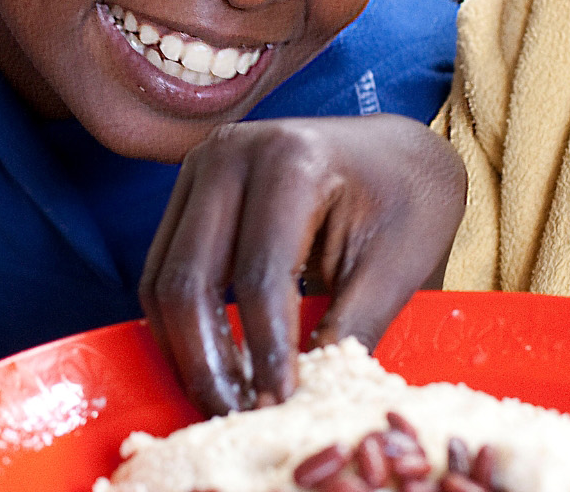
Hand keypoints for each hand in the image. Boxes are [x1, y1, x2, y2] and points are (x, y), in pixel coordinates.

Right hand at [141, 115, 465, 415]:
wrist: (396, 152)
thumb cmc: (407, 201)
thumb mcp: (398, 265)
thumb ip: (352, 328)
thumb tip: (306, 401)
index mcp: (293, 160)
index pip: (260, 273)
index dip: (265, 349)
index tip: (279, 405)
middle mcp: (232, 153)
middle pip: (190, 278)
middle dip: (209, 363)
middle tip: (239, 417)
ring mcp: (201, 167)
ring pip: (162, 280)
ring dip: (185, 351)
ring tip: (226, 402)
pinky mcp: (188, 191)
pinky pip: (162, 270)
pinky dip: (179, 326)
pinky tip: (215, 365)